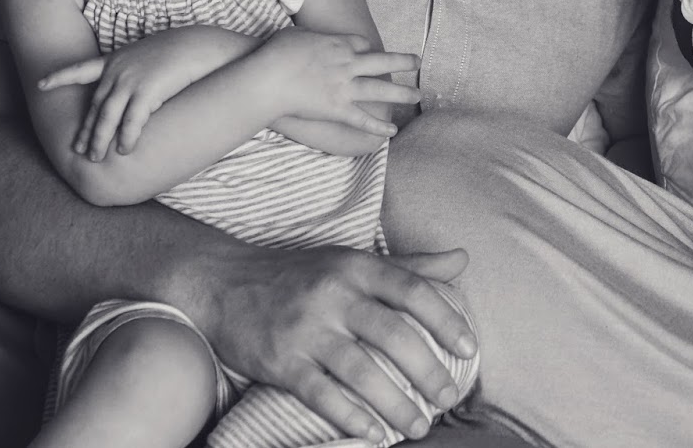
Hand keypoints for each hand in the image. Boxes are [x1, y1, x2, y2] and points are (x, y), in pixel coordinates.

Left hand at [45, 26, 258, 160]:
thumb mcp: (154, 53)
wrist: (203, 44)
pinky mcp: (148, 90)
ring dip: (100, 139)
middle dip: (86, 129)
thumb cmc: (185, 49)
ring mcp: (131, 80)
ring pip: (107, 116)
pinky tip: (124, 149)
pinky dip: (126, 137)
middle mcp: (119, 70)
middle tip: (78, 149)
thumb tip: (137, 84)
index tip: (41, 85)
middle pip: (95, 105)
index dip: (60, 77)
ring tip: (95, 157)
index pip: (81, 69)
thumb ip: (139, 68)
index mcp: (118, 59)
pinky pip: (131, 120)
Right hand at [187, 243, 477, 442]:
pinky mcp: (280, 360)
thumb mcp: (353, 260)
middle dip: (428, 370)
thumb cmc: (300, 274)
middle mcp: (335, 295)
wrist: (222, 281)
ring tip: (419, 426)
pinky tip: (373, 433)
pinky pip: (321, 393)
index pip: (413, 290)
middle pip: (394, 334)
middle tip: (448, 397)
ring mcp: (306, 329)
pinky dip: (350, 416)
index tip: (469, 348)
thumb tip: (462, 260)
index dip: (447, 320)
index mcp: (357, 268)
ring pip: (361, 370)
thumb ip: (409, 265)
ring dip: (396, 403)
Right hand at [258, 28, 420, 133]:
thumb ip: (310, 34)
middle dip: (403, 61)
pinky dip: (378, 126)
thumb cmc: (276, 53)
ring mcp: (345, 87)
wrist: (268, 78)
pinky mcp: (337, 109)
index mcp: (339, 45)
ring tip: (418, 96)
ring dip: (402, 93)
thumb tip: (311, 35)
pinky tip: (393, 131)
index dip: (367, 48)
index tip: (370, 51)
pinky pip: (363, 119)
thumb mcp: (295, 34)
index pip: (362, 44)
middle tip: (417, 62)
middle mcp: (348, 64)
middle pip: (383, 61)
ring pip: (381, 90)